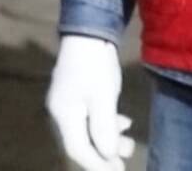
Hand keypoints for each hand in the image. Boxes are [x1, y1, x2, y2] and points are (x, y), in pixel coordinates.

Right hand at [45, 35, 133, 170]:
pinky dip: (107, 126)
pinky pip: (90, 120)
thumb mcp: (103, 97)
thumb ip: (104, 129)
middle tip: (128, 154)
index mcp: (64, 115)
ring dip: (108, 140)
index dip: (97, 164)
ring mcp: (69, 105)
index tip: (118, 170)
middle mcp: (62, 114)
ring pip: (87, 133)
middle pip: (82, 144)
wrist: (88, 33)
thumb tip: (108, 156)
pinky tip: (122, 122)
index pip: (77, 150)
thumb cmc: (94, 65)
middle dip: (105, 154)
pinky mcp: (79, 97)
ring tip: (129, 139)